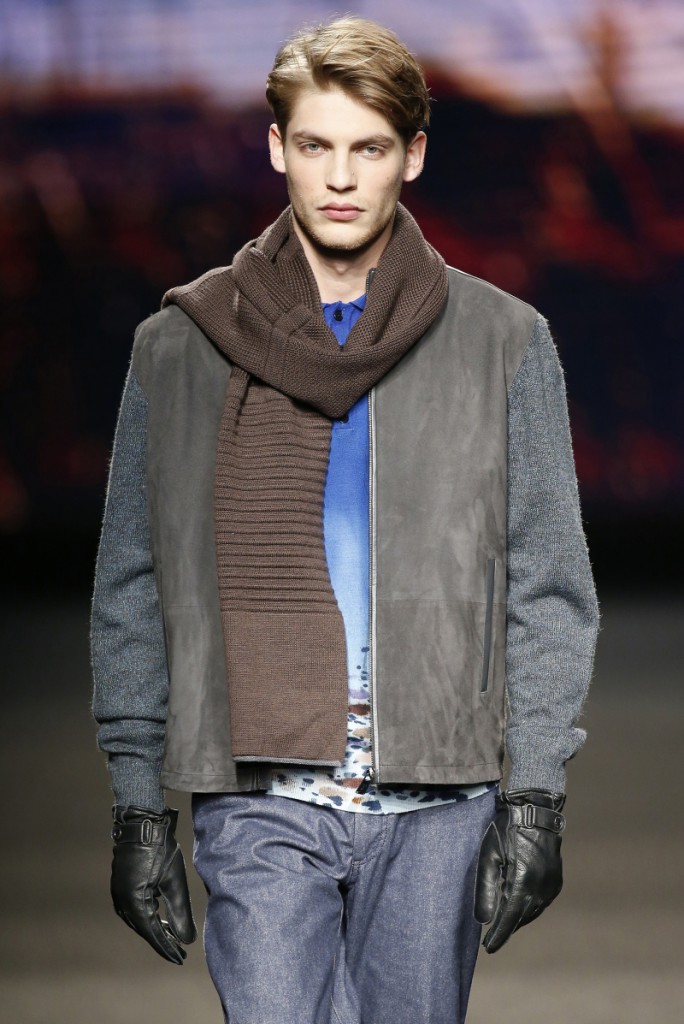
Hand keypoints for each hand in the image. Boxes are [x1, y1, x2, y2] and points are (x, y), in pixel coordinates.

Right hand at [110, 805, 196, 963]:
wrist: (142, 824)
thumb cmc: (160, 850)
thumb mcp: (174, 882)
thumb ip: (180, 913)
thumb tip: (186, 940)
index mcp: (134, 903)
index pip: (152, 933)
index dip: (167, 947)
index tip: (180, 959)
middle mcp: (121, 901)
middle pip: (143, 928)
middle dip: (161, 940)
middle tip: (179, 950)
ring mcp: (118, 893)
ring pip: (137, 919)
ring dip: (153, 928)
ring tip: (170, 935)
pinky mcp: (120, 884)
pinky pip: (133, 908)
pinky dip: (146, 915)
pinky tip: (157, 913)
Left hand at [474, 788, 565, 952]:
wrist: (535, 811)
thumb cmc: (506, 830)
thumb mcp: (489, 855)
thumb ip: (485, 888)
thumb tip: (484, 920)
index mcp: (523, 880)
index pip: (509, 917)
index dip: (499, 935)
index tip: (488, 948)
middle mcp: (541, 887)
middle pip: (521, 917)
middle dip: (506, 926)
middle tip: (491, 935)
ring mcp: (551, 885)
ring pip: (532, 912)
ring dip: (517, 918)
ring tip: (502, 919)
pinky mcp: (556, 882)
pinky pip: (540, 903)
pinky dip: (528, 907)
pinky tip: (517, 905)